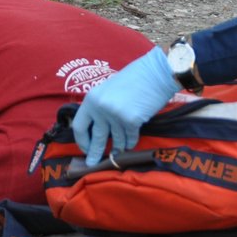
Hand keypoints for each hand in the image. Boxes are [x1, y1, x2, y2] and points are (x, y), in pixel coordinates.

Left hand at [71, 47, 180, 162]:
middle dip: (94, 153)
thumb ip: (102, 106)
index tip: (85, 148)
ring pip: (116, 139)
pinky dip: (131, 142)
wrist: (156, 72)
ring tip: (118, 152)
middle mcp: (101, 108)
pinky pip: (130, 138)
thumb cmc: (135, 78)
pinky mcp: (131, 121)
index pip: (79, 126)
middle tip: (92, 164)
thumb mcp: (109, 89)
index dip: (82, 141)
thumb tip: (98, 126)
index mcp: (92, 99)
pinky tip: (131, 143)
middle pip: (95, 137)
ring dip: (118, 147)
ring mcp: (115, 115)